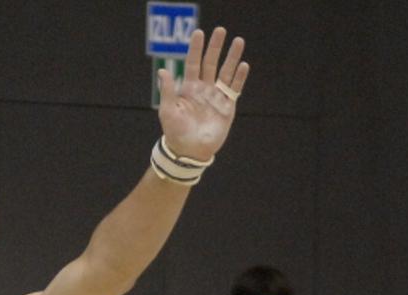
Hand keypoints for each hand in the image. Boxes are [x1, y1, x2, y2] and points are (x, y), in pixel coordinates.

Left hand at [157, 27, 248, 161]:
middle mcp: (203, 89)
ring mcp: (216, 97)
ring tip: (238, 41)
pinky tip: (244, 65)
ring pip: (226, 72)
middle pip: (211, 63)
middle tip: (220, 30)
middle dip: (215, 47)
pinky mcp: (227, 107)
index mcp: (188, 88)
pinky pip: (234, 89)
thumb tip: (163, 71)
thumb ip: (167, 91)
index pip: (193, 63)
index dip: (196, 49)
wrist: (189, 152)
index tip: (199, 33)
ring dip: (232, 57)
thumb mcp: (168, 111)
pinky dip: (239, 78)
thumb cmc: (175, 132)